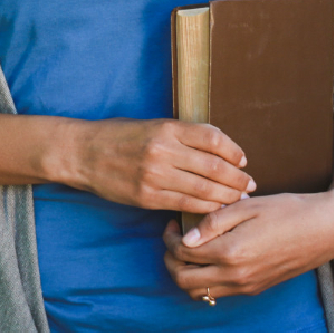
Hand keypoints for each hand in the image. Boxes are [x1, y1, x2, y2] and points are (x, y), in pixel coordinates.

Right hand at [59, 118, 254, 212]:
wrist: (83, 153)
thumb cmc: (117, 135)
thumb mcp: (149, 124)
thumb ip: (181, 133)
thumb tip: (216, 142)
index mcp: (165, 128)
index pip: (212, 139)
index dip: (234, 150)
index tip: (242, 158)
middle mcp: (163, 151)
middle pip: (214, 167)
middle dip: (237, 178)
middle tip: (249, 184)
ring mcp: (155, 176)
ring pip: (204, 190)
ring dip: (227, 196)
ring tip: (239, 198)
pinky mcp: (148, 197)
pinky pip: (186, 204)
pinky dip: (206, 208)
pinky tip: (216, 208)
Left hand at [162, 190, 333, 299]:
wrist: (324, 230)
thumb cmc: (286, 210)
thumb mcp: (246, 206)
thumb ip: (213, 222)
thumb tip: (186, 238)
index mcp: (231, 252)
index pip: (182, 253)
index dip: (169, 238)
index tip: (172, 222)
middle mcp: (236, 276)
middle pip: (184, 280)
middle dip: (170, 260)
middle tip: (173, 238)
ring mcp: (246, 286)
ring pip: (199, 293)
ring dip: (185, 273)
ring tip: (189, 248)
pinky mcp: (255, 289)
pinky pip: (219, 293)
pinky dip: (204, 280)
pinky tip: (209, 256)